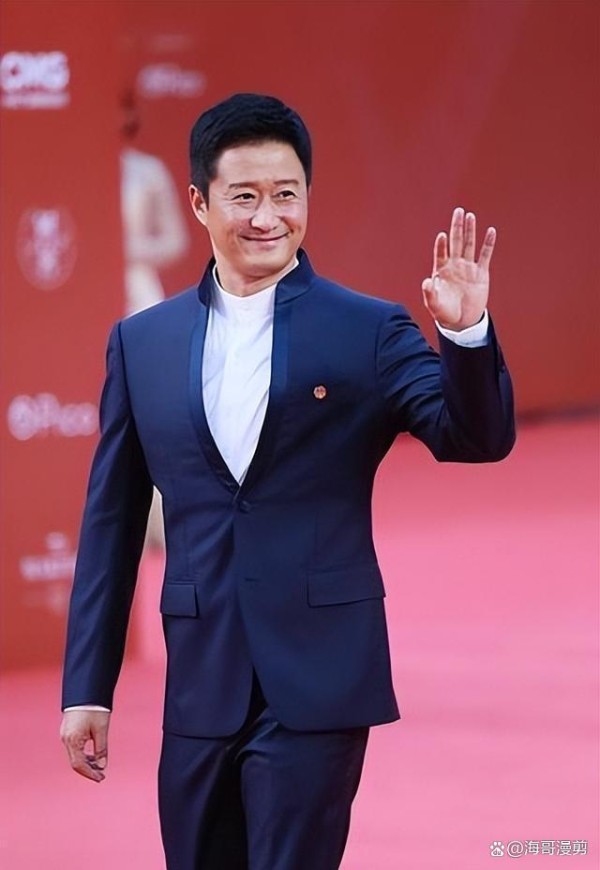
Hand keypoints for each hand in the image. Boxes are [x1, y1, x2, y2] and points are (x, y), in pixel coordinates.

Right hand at [60, 710, 109, 782]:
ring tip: (99, 765)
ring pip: (74, 755)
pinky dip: (83, 754)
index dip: (90, 774)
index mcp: (73, 740)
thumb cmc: (94, 708)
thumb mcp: (101, 729)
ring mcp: (65, 734)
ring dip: (86, 762)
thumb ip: (101, 749)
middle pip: (75, 762)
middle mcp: (66, 739)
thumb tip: (101, 766)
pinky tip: (92, 755)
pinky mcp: (68, 730)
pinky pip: (74, 748)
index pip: (79, 765)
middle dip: (88, 770)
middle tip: (101, 775)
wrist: (85, 690)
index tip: (100, 778)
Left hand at [421, 207, 495, 329]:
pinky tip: (490, 231)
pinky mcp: (481, 273)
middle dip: (457, 227)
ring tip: (470, 216)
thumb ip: (429, 294)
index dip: (441, 245)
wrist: (462, 321)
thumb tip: (426, 281)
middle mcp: (454, 265)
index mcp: (441, 271)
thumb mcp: (434, 305)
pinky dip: (488, 243)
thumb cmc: (444, 313)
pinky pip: (485, 255)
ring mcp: (468, 268)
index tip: (442, 236)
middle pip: (456, 242)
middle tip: (458, 211)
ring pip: (470, 244)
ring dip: (470, 230)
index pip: (441, 253)